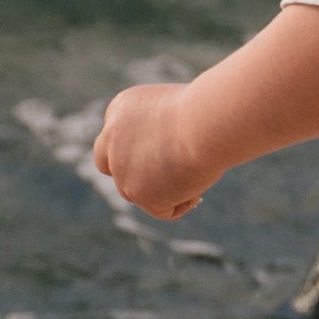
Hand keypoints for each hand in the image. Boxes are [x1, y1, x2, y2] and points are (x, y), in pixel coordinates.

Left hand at [93, 81, 212, 218]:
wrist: (206, 123)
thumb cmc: (208, 112)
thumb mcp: (181, 114)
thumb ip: (164, 135)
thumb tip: (174, 158)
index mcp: (121, 109)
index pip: (115, 136)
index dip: (136, 151)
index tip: (161, 157)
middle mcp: (111, 137)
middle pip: (110, 166)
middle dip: (129, 176)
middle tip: (160, 183)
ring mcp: (120, 167)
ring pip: (139, 192)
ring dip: (167, 190)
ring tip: (199, 174)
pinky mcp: (135, 192)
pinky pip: (163, 209)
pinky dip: (184, 202)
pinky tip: (199, 184)